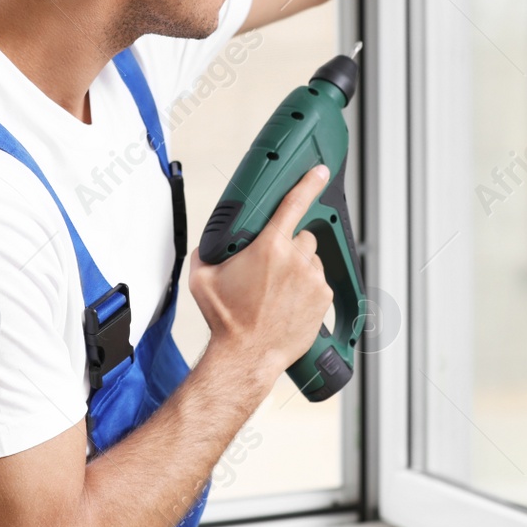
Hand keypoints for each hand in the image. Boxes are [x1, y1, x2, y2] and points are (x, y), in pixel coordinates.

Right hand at [187, 165, 334, 384]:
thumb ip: (207, 252)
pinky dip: (308, 287)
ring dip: (300, 267)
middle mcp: (295, 260)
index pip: (294, 204)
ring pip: (312, 259)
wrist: (247, 355)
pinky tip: (290, 302)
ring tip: (279, 290)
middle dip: (289, 245)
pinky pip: (319, 281)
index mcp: (268, 247)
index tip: (319, 171)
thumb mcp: (203, 278)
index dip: (309, 183)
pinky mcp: (324, 298)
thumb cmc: (227, 320)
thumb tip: (210, 244)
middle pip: (302, 236)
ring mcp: (313, 279)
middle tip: (271, 266)